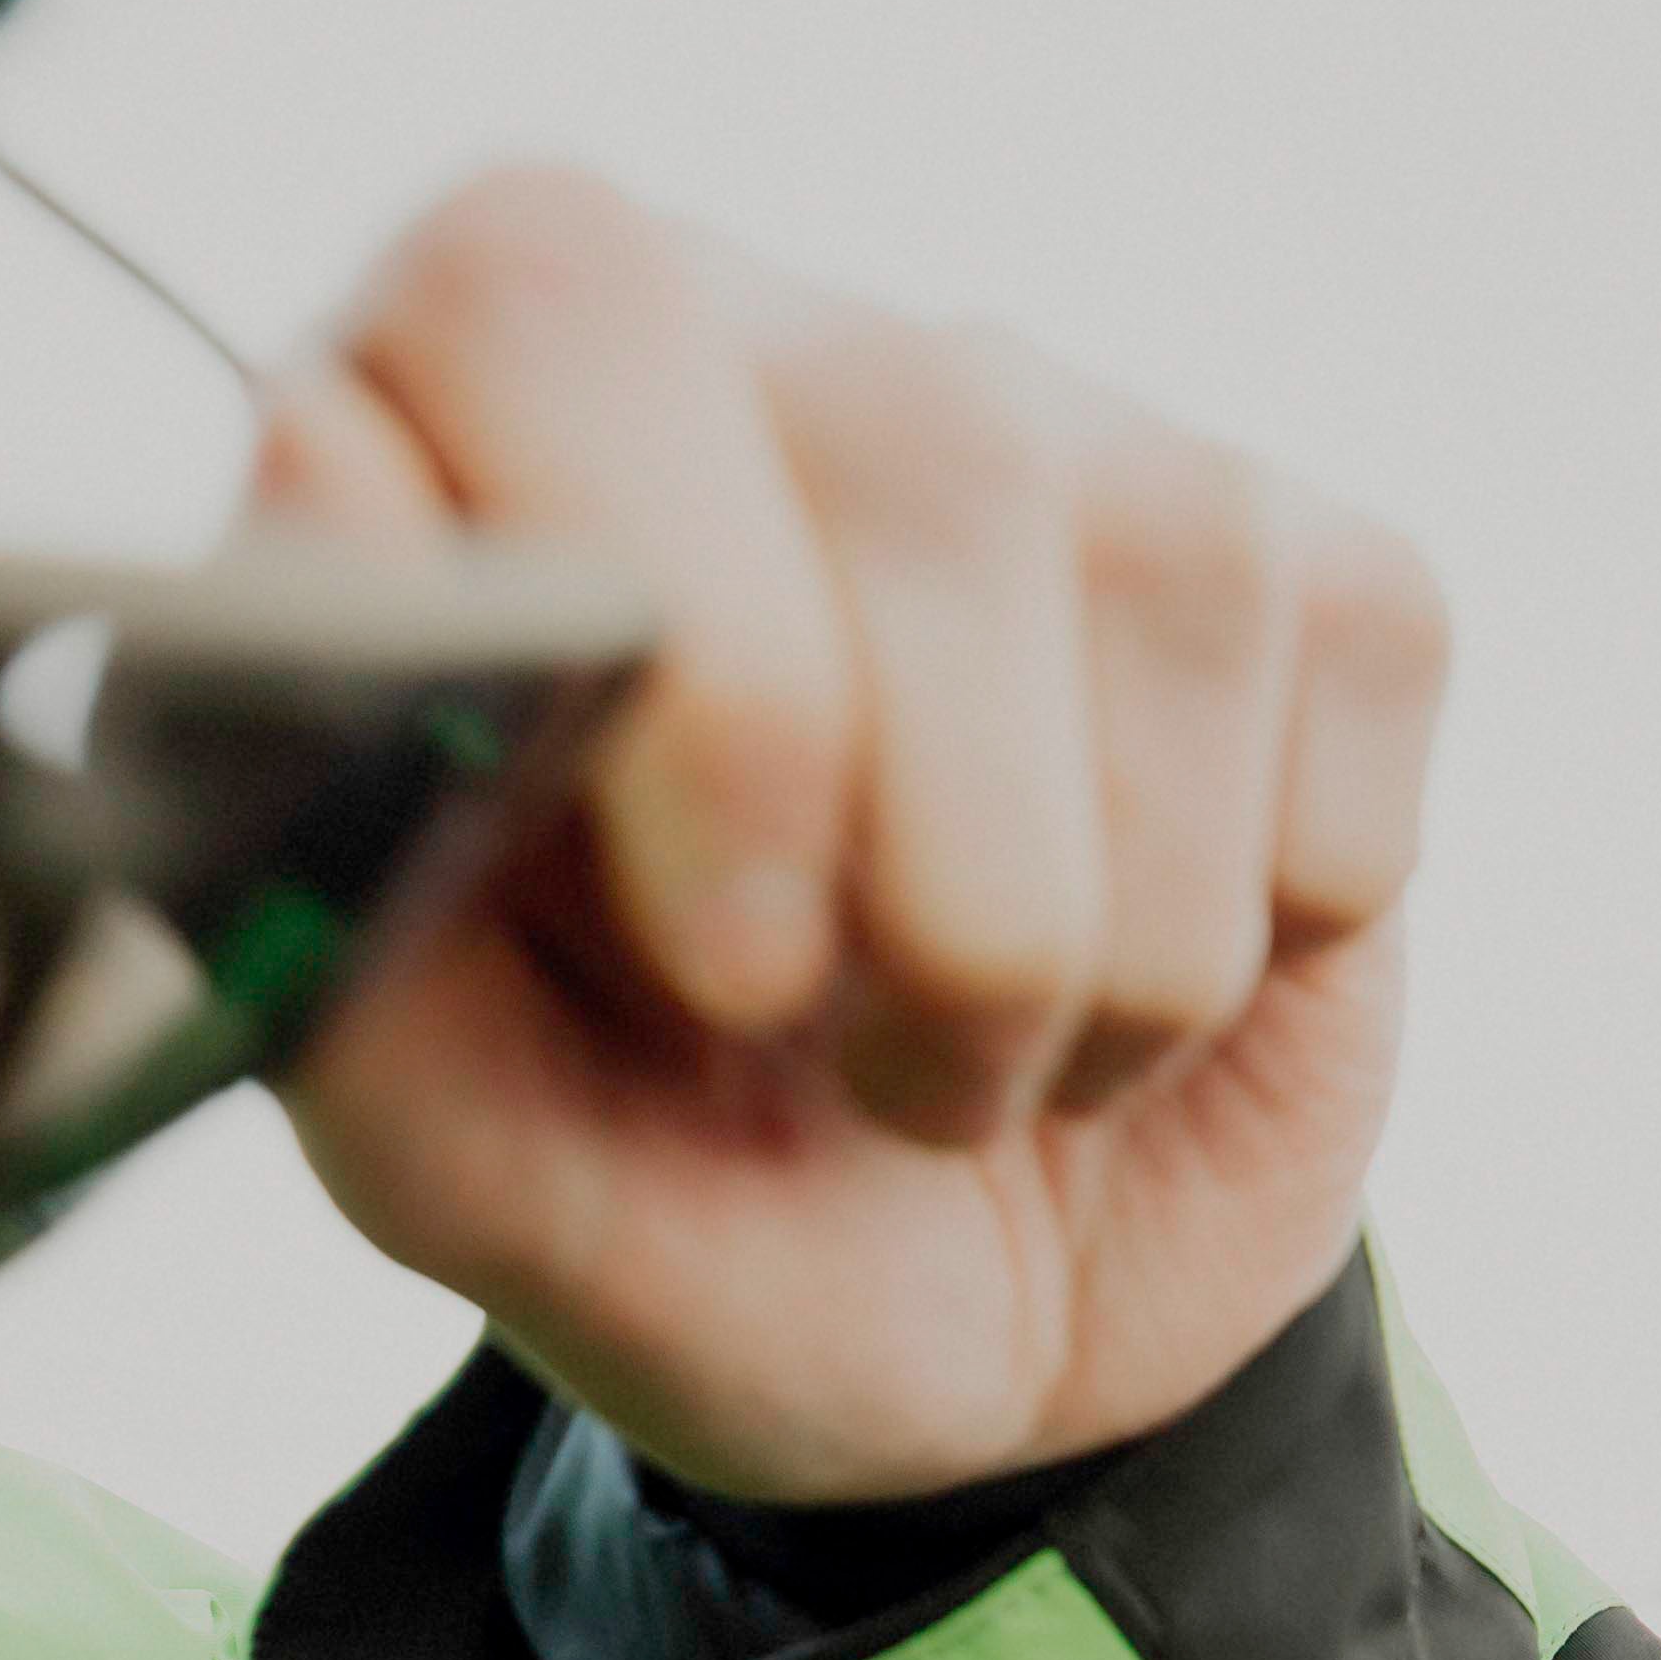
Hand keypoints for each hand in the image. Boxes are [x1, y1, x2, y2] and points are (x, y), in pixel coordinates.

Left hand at [256, 171, 1449, 1503]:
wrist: (992, 1363)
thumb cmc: (696, 1219)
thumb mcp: (490, 1184)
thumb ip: (340, 908)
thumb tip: (314, 476)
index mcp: (485, 444)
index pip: (554, 296)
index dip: (683, 636)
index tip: (713, 961)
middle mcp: (768, 368)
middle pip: (919, 437)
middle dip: (930, 845)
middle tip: (843, 1056)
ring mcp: (1062, 440)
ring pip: (1162, 571)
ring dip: (1089, 945)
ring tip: (969, 1061)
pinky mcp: (1309, 565)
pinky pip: (1346, 662)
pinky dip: (1270, 915)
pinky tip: (1154, 977)